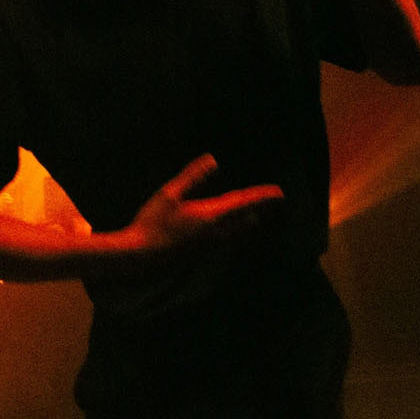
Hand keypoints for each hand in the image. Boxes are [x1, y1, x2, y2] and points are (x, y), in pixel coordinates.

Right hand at [121, 154, 283, 256]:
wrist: (140, 258)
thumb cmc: (152, 223)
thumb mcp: (169, 194)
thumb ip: (193, 177)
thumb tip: (213, 160)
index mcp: (210, 215)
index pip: (244, 203)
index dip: (263, 197)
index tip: (280, 193)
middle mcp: (216, 233)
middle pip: (246, 220)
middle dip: (261, 210)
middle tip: (275, 202)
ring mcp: (210, 246)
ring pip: (238, 233)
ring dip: (249, 222)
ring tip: (257, 216)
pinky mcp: (202, 254)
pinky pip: (228, 241)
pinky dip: (236, 232)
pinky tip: (232, 232)